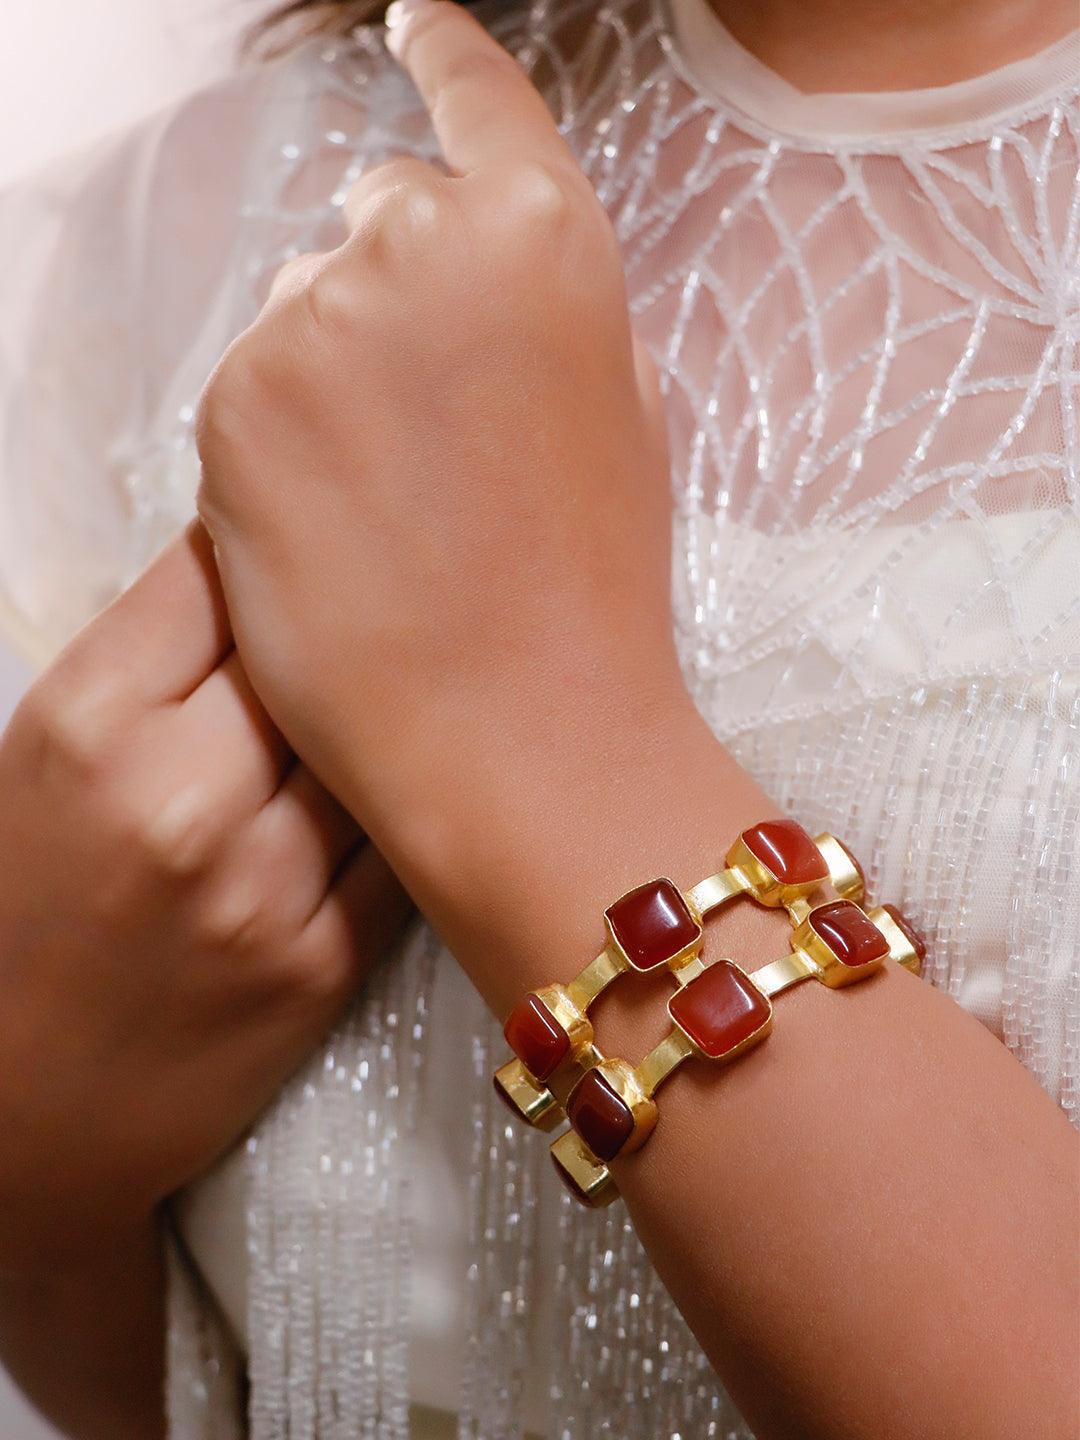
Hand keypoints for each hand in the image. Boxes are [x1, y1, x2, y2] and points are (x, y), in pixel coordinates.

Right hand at [0, 524, 409, 1273]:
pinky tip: (425, 768)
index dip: (263, 547)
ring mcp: (265, 889)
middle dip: (340, 620)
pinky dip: (417, 792)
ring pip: (381, 735)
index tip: (292, 541)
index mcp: (86, 728)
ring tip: (423, 669)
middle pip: (316, 650)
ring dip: (401, 698)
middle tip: (377, 594)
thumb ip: (144, 665)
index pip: (217, 577)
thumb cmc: (19, 913)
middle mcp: (179, 801)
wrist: (22, 1111)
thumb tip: (255, 566)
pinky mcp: (327, 963)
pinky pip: (401, 836)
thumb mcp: (40, 760)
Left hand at [195, 0, 691, 922]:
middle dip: (394, 285)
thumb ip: (553, 305)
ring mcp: (316, 320)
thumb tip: (491, 270)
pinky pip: (251, 389)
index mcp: (544, 236)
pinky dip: (281, 439)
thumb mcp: (626, 414)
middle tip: (430, 418)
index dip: (447, 57)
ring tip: (392, 496)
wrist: (521, 728)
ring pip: (303, 306)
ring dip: (334, 369)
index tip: (416, 22)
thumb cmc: (593, 589)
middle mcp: (421, 244)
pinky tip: (338, 524)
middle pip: (375, 210)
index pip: (476, 99)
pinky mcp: (234, 403)